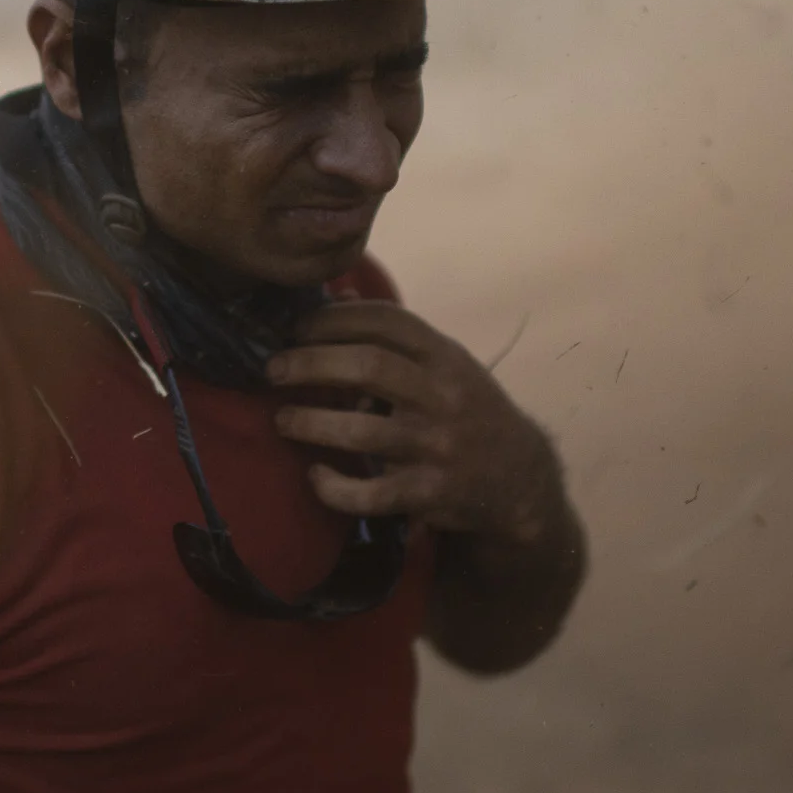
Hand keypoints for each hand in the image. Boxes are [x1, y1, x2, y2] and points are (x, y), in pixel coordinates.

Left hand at [267, 301, 565, 544]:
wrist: (519, 478)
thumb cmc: (469, 411)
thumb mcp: (447, 365)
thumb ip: (398, 338)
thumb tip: (338, 298)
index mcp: (445, 356)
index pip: (385, 321)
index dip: (333, 318)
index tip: (296, 328)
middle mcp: (443, 396)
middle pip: (367, 366)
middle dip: (309, 363)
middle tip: (273, 370)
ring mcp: (436, 447)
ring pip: (361, 433)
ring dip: (309, 423)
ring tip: (282, 420)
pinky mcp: (428, 494)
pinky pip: (370, 495)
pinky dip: (333, 487)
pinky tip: (315, 475)